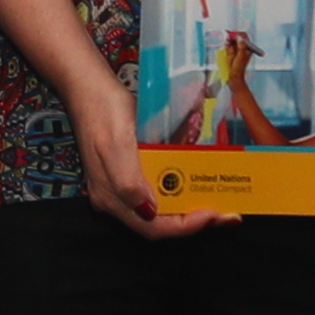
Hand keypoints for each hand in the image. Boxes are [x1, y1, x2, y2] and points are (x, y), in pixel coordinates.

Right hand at [71, 79, 208, 237]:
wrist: (88, 85)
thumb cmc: (102, 112)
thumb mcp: (116, 145)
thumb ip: (128, 182)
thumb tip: (148, 211)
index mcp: (111, 198)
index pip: (154, 228)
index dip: (185, 227)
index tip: (213, 214)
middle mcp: (117, 198)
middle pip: (160, 224)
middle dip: (194, 221)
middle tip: (227, 214)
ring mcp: (123, 186)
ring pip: (162, 209)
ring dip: (190, 208)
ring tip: (218, 201)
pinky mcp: (130, 171)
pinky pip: (159, 189)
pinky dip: (181, 191)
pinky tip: (197, 182)